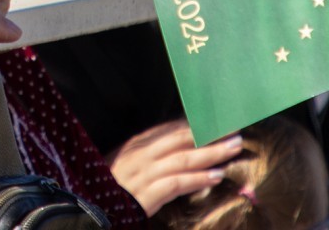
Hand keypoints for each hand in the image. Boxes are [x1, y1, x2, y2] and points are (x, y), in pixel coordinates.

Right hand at [109, 119, 243, 215]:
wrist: (93, 207)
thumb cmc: (113, 184)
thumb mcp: (128, 161)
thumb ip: (150, 150)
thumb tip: (179, 136)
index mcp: (137, 144)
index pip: (171, 129)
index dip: (196, 125)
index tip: (218, 121)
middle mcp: (141, 155)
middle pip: (181, 140)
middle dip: (209, 135)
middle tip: (234, 132)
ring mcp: (144, 174)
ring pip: (183, 159)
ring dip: (210, 154)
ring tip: (232, 150)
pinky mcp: (147, 194)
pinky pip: (177, 183)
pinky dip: (198, 179)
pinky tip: (216, 176)